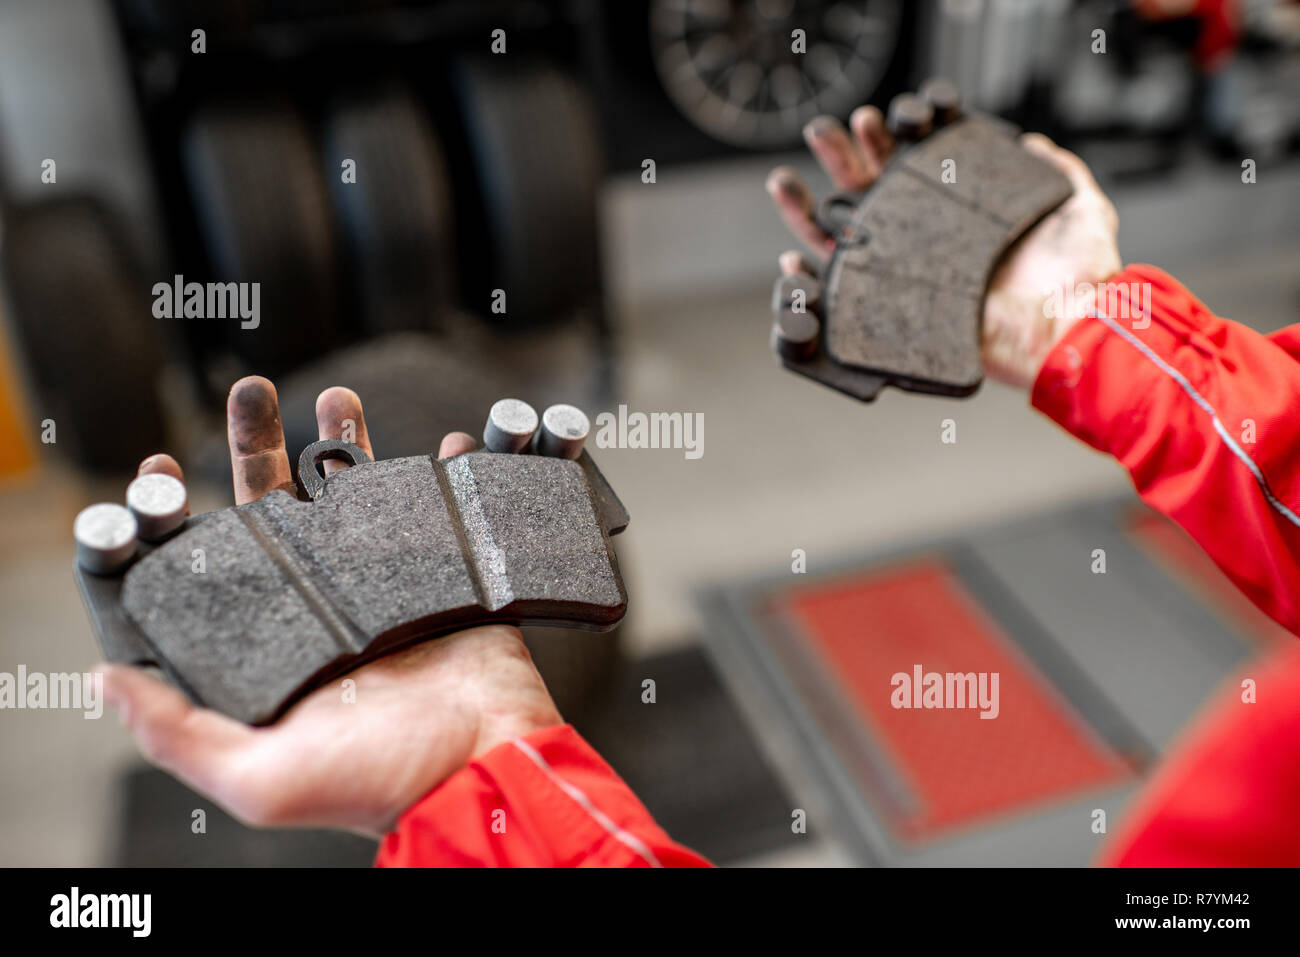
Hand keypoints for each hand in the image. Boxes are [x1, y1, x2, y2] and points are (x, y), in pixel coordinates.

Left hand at [98, 376, 561, 836]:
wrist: (483, 769)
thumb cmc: (373, 783)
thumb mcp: (259, 777)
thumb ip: (179, 733)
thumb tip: (104, 679)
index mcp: (275, 645)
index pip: (212, 568)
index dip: (182, 516)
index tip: (160, 463)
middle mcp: (325, 610)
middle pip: (281, 512)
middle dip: (261, 448)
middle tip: (252, 394)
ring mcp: (389, 588)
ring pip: (356, 499)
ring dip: (345, 442)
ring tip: (335, 395)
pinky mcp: (450, 579)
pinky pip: (446, 511)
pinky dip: (451, 473)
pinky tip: (450, 441)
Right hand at [766, 109, 1121, 389]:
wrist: (1073, 324)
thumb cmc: (1082, 274)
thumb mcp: (1080, 204)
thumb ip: (1058, 171)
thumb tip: (1033, 144)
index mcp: (965, 218)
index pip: (916, 172)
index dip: (894, 142)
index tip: (885, 118)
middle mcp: (933, 245)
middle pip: (871, 196)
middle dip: (842, 160)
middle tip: (825, 132)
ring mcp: (911, 277)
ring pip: (845, 241)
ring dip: (809, 209)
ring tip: (786, 182)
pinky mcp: (898, 310)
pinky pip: (843, 296)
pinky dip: (809, 278)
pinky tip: (791, 252)